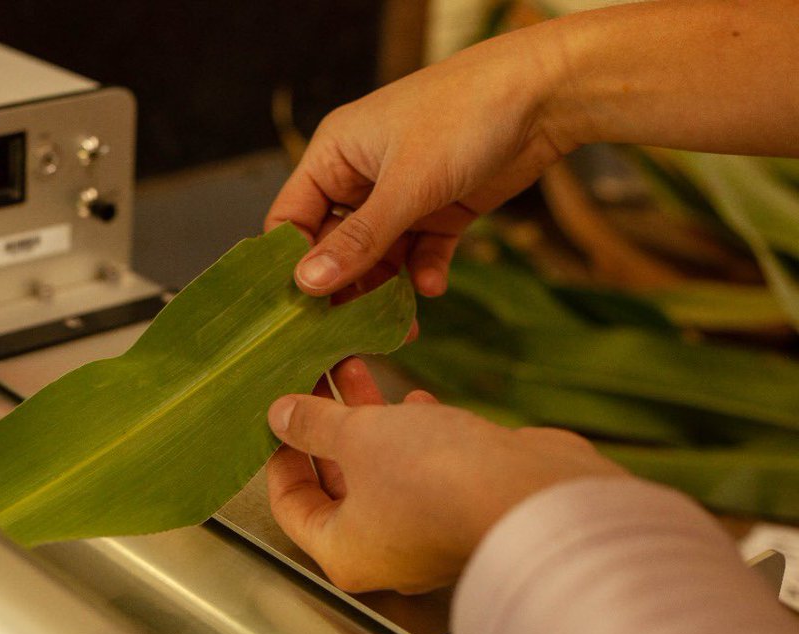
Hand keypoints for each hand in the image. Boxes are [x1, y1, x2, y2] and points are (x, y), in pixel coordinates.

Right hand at [266, 24, 573, 298]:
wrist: (548, 95)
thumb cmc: (465, 116)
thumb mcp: (406, 185)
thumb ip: (357, 240)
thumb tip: (306, 285)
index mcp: (334, 155)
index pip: (290, 219)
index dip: (292, 264)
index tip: (302, 309)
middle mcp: (361, 176)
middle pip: (333, 246)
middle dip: (344, 287)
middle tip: (349, 333)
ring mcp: (401, 195)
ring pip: (377, 257)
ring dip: (386, 290)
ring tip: (400, 324)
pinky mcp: (440, 209)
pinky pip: (418, 253)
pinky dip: (423, 272)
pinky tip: (432, 285)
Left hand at [266, 359, 624, 593]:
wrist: (536, 496)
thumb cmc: (437, 478)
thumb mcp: (358, 436)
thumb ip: (314, 424)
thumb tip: (281, 415)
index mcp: (343, 552)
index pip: (289, 506)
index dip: (279, 454)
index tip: (278, 415)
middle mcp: (383, 553)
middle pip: (336, 484)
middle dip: (325, 425)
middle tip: (314, 378)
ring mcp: (427, 533)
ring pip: (381, 470)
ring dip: (368, 420)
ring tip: (355, 367)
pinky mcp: (465, 508)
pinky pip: (425, 469)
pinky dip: (414, 434)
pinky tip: (418, 402)